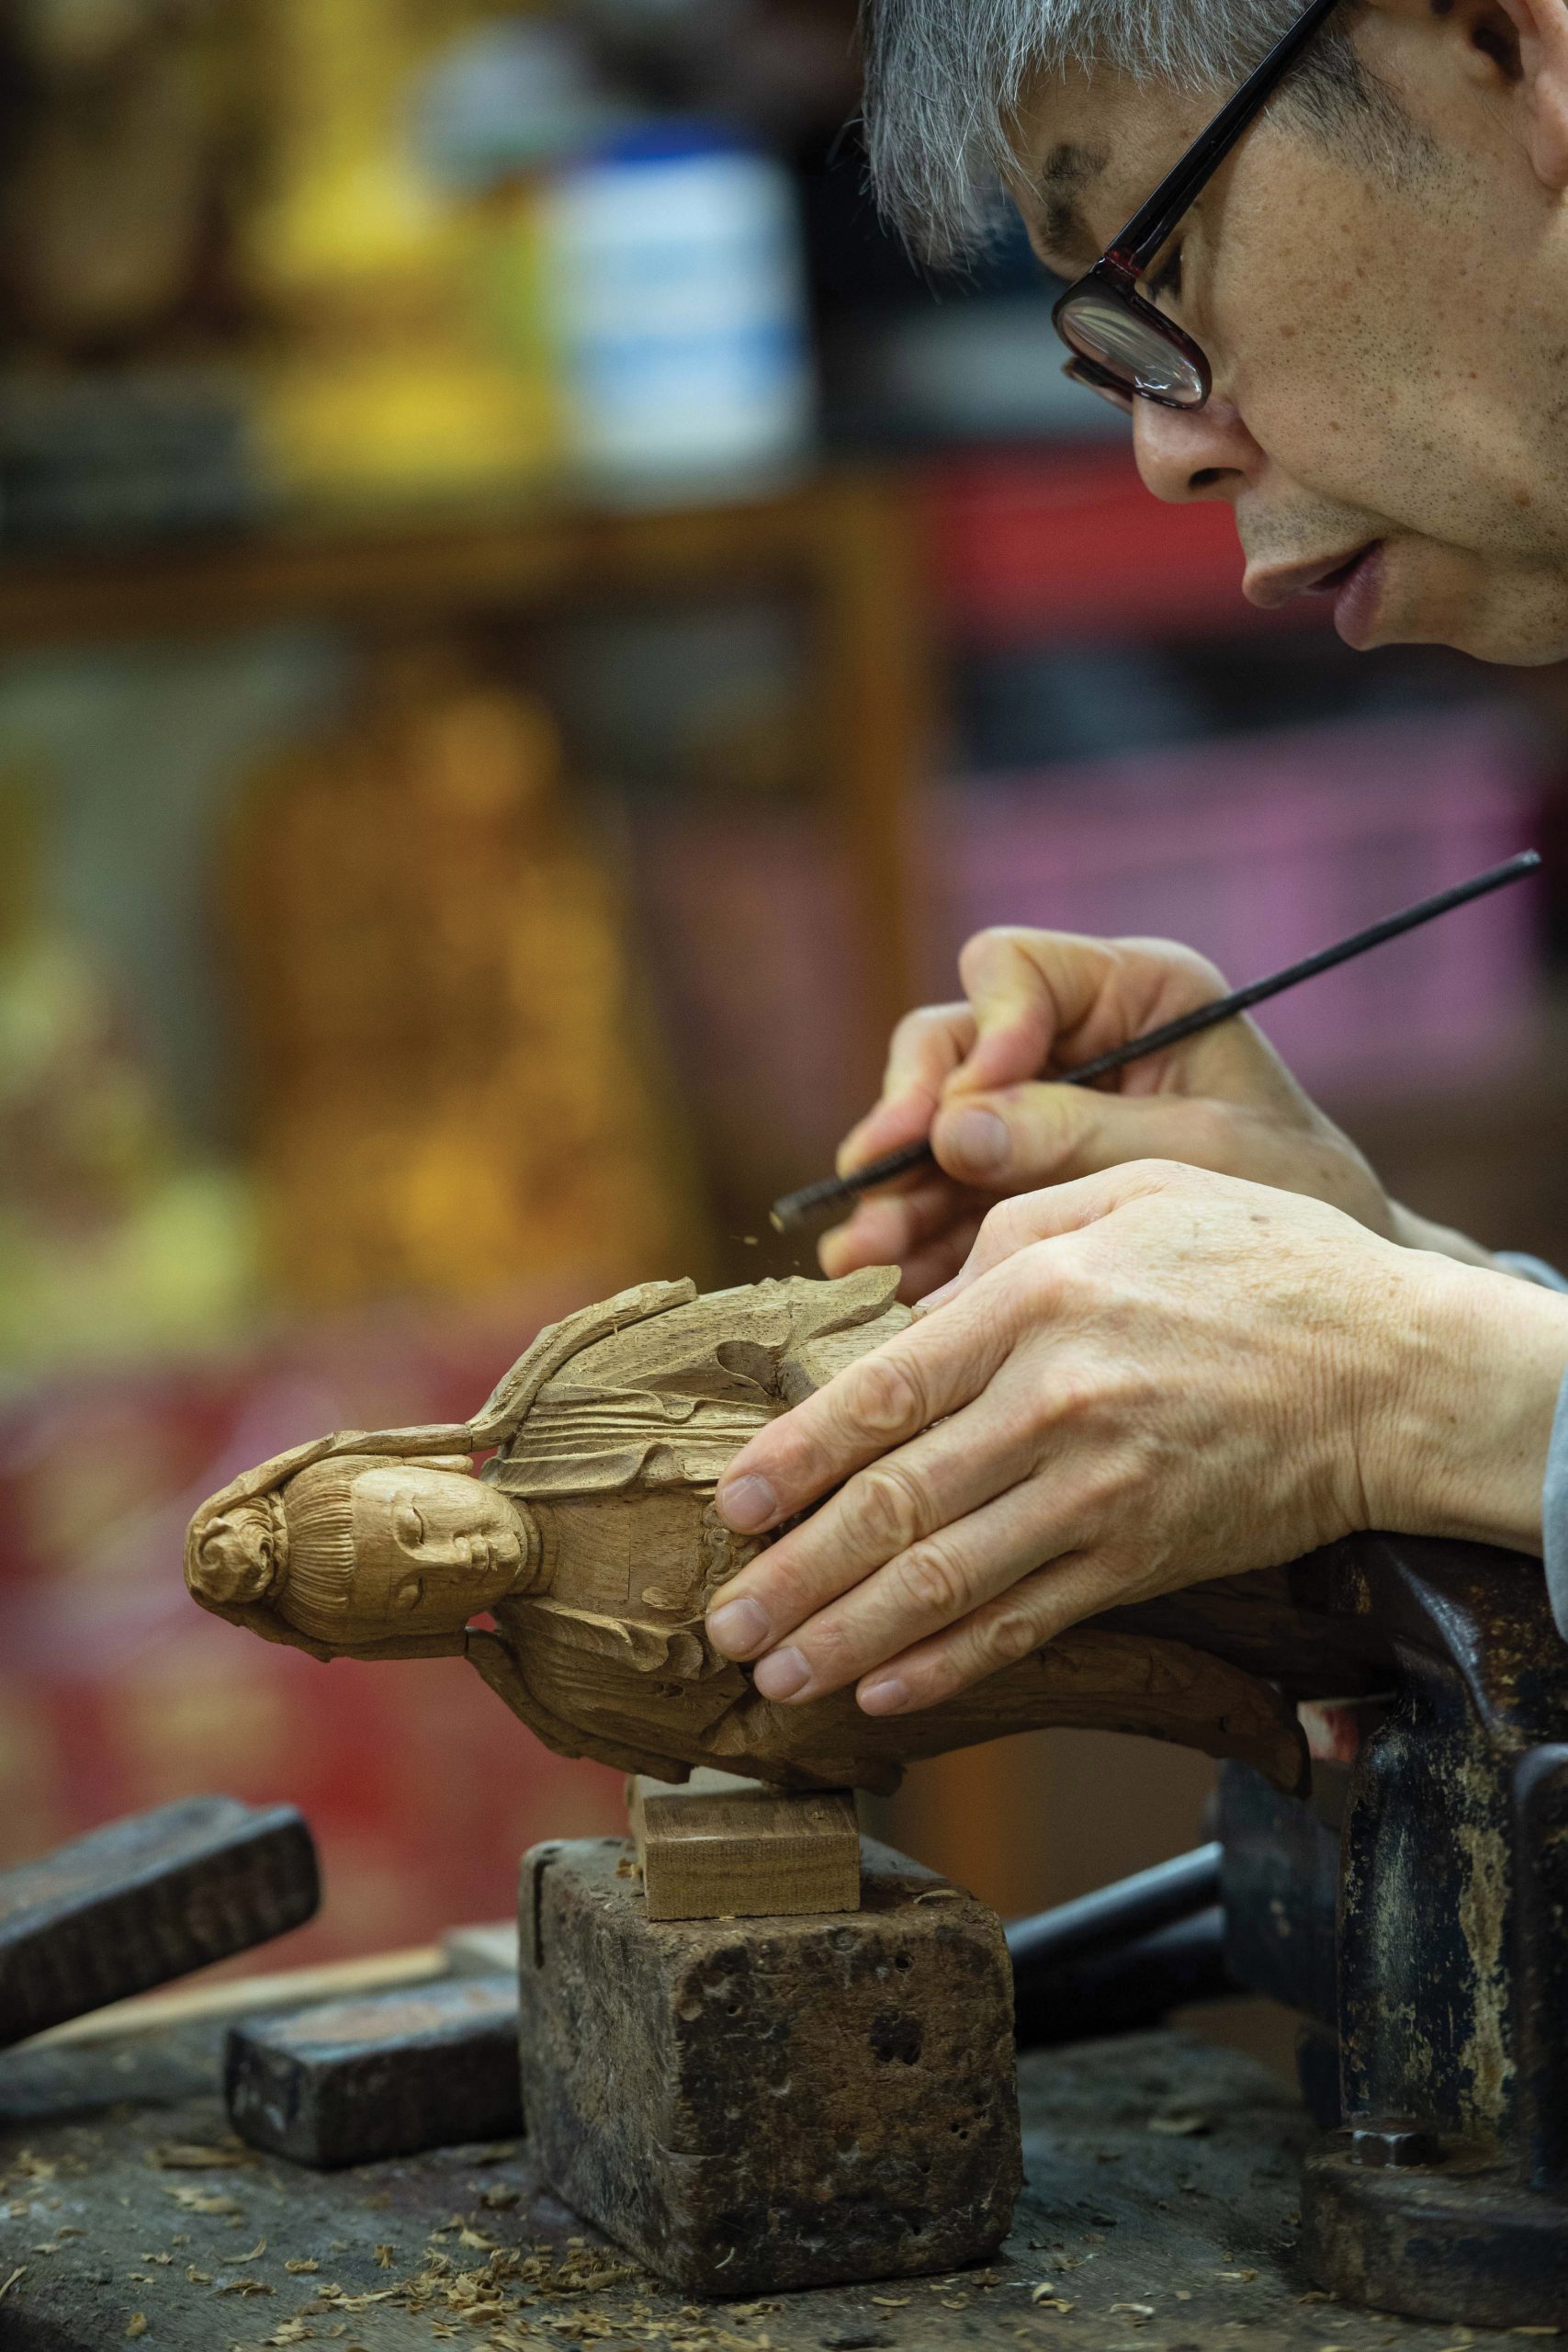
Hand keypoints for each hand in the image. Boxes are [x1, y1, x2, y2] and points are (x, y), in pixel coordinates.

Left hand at [707, 1161, 1567, 1715]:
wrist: (1392, 1367)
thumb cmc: (1258, 1262)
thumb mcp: (1130, 1193)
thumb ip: (1011, 1239)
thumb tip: (915, 1311)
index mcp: (1036, 1297)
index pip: (882, 1392)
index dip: (794, 1460)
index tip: (732, 1507)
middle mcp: (1054, 1400)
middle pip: (894, 1502)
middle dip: (795, 1575)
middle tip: (721, 1625)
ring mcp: (1099, 1490)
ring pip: (945, 1578)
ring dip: (846, 1636)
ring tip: (775, 1675)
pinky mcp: (1144, 1557)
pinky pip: (1029, 1622)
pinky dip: (950, 1664)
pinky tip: (884, 1692)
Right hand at [822, 928, 1478, 1301]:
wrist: (1334, 1302)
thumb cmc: (1301, 1204)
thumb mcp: (1204, 1158)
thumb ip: (1081, 1138)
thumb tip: (951, 1133)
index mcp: (1135, 995)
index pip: (1013, 971)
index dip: (983, 1031)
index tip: (972, 1107)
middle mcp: (1070, 1042)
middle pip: (946, 1050)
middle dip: (907, 1120)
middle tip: (876, 1180)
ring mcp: (1034, 1118)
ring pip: (927, 1134)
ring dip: (891, 1196)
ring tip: (860, 1261)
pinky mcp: (1017, 1190)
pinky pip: (941, 1204)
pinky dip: (915, 1244)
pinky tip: (888, 1290)